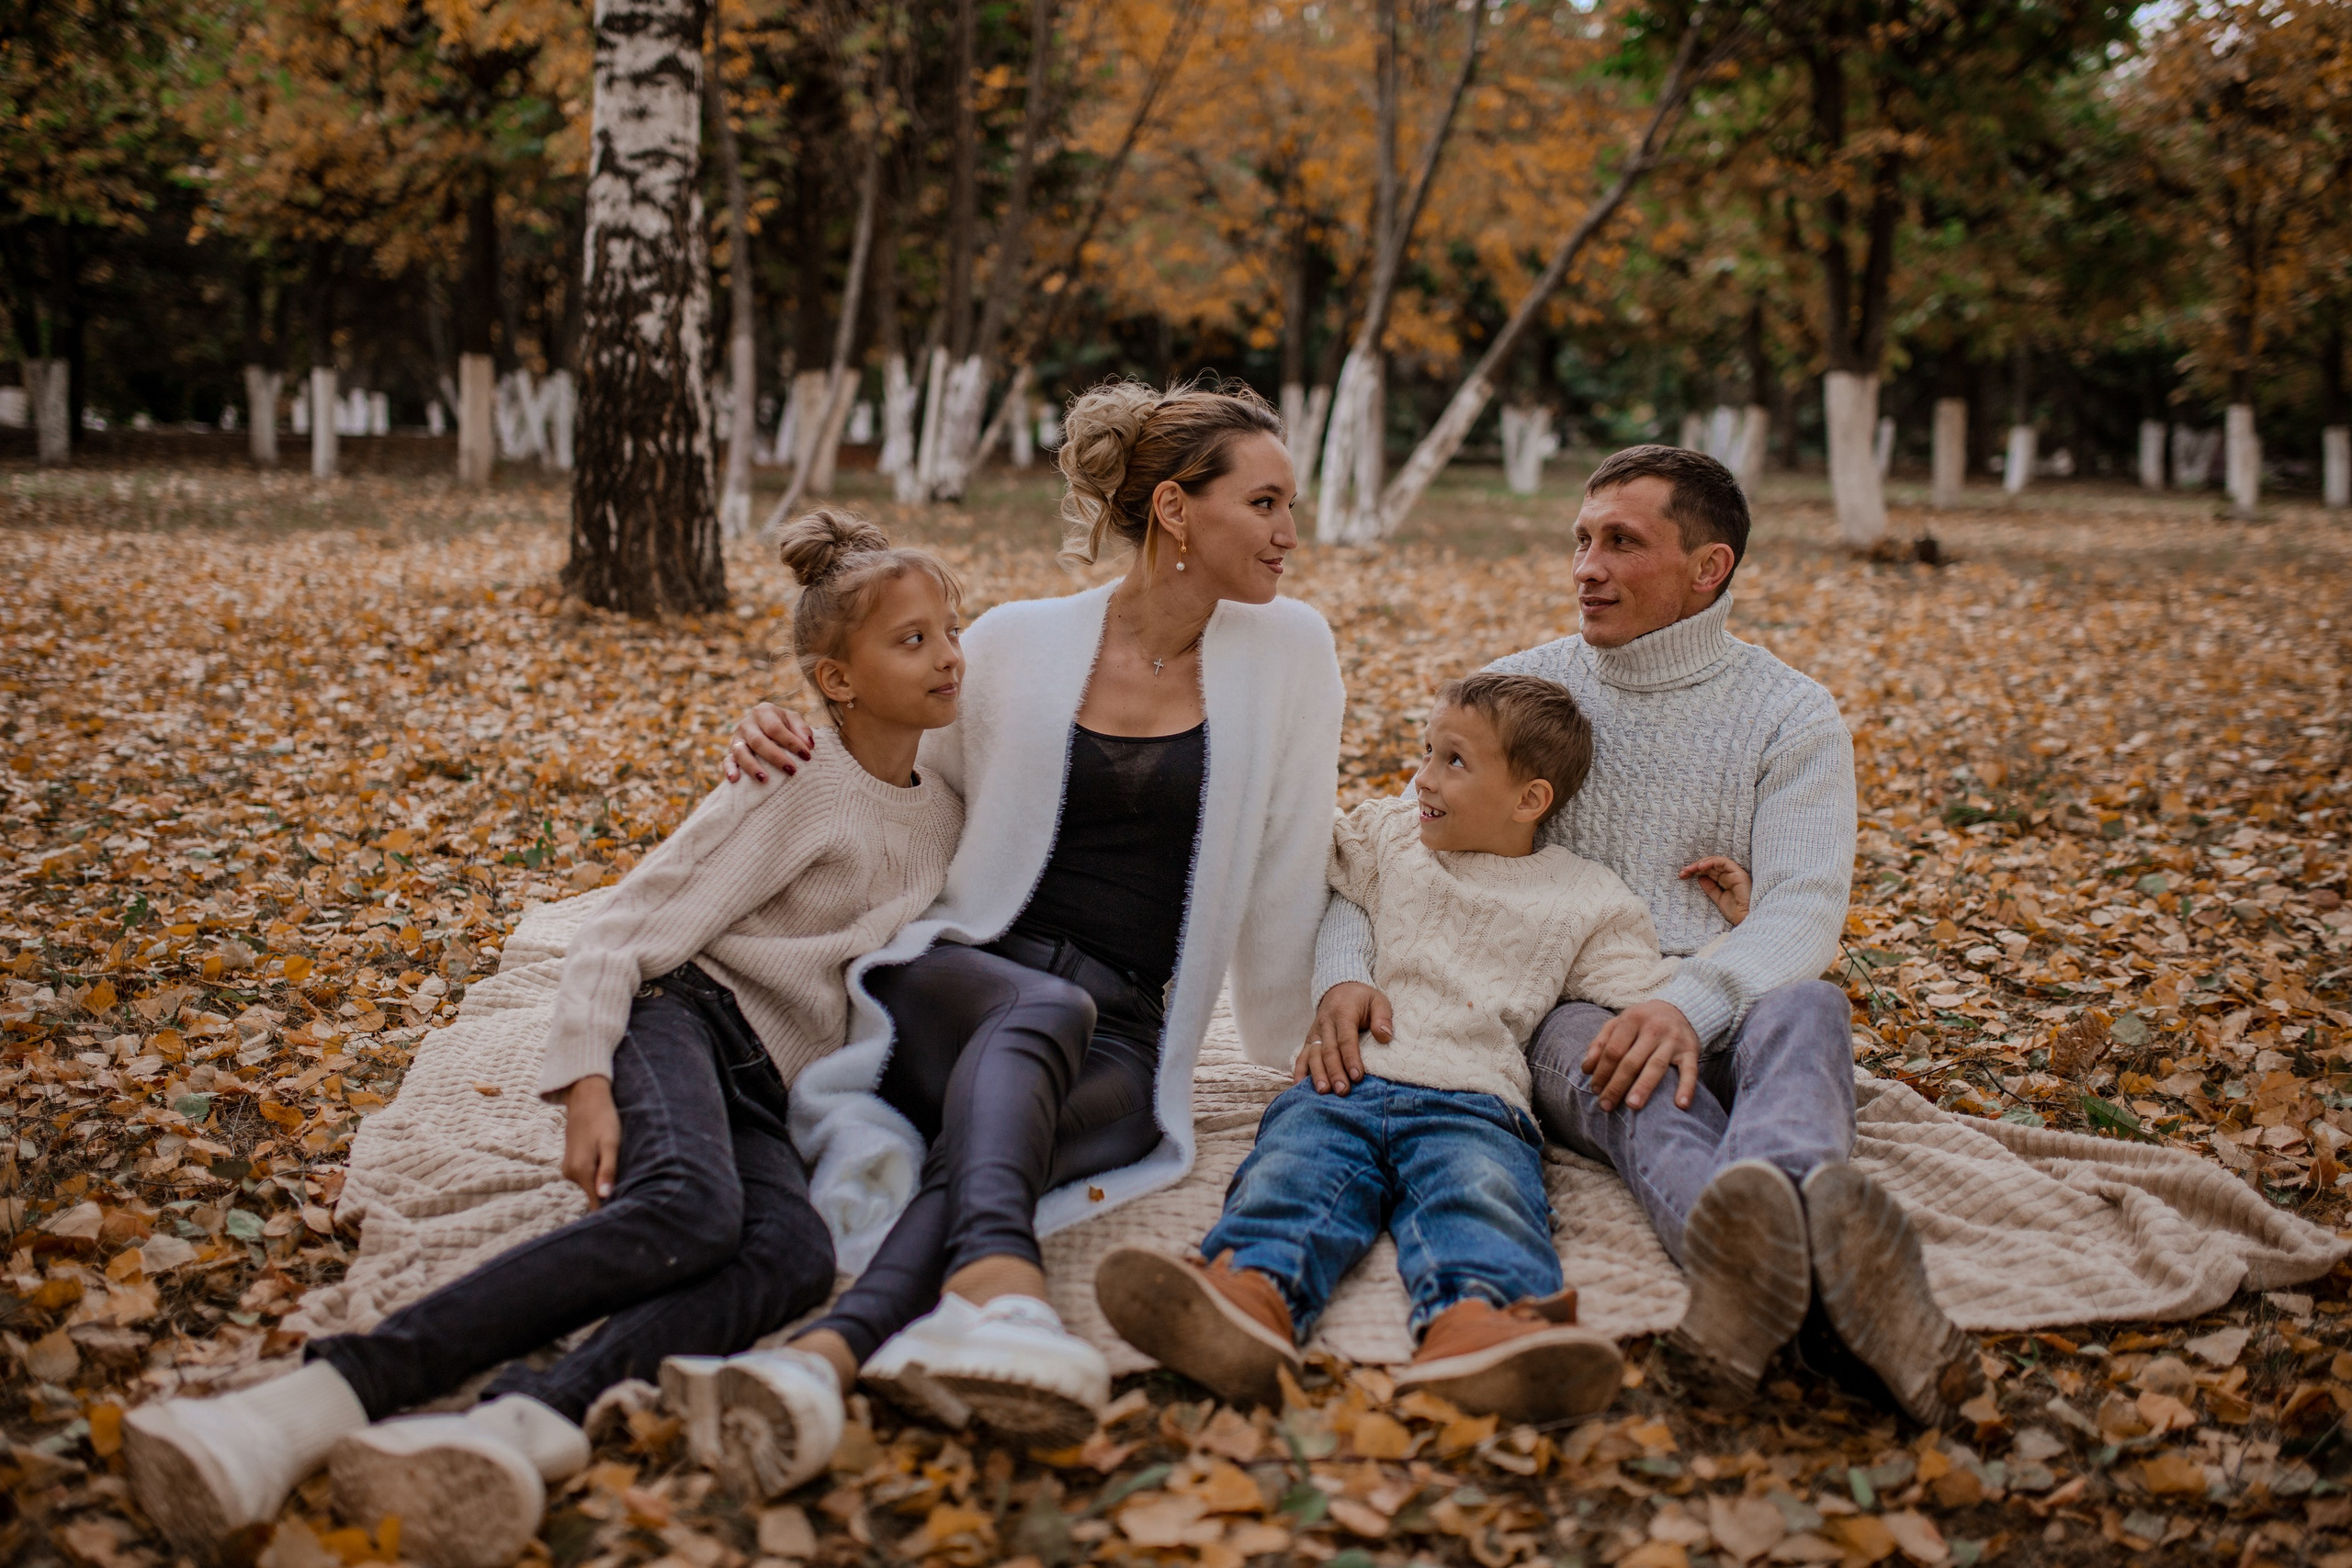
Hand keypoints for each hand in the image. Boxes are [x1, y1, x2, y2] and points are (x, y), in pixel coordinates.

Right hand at [560, 1076, 620, 1207]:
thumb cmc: (603, 1118)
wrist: (585, 1098)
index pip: (596, 1202)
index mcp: (581, 1170)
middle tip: (634, 1199)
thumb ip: (608, 1169)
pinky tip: (612, 1170)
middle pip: (593, 1196)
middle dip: (611, 1199)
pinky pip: (587, 1178)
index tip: (629, 1213)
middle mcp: (571, 1173)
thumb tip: (605, 1197)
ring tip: (626, 1183)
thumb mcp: (610, 1143)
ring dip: (605, 1187)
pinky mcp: (571, 1163)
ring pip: (591, 1187)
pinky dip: (599, 1177)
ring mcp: (569, 1169)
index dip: (612, 1208)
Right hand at [724, 702, 815, 783]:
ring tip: (764, 780)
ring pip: (741, 752)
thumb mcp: (793, 720)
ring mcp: (737, 738)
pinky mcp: (730, 752)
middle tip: (792, 770)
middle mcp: (747, 723)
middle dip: (775, 757)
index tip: (807, 756)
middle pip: (758, 741)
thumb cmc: (782, 725)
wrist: (765, 728)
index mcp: (763, 712)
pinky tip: (734, 779)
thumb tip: (809, 745)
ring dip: (752, 767)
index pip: (776, 728)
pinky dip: (729, 769)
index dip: (791, 742)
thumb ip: (802, 730)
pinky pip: (727, 761)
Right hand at [1296, 982, 1392, 1094]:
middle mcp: (1326, 1023)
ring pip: (1313, 1055)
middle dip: (1335, 1072)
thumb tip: (1384, 1037)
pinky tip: (1299, 1087)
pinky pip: (1301, 1056)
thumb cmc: (1362, 999)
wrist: (1339, 988)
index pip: (1346, 1039)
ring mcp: (1315, 1032)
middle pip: (1329, 1050)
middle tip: (1342, 1090)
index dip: (1351, 1058)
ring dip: (1317, 1074)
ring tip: (1323, 1091)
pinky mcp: (1309, 1040)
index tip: (1358, 1076)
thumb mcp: (1378, 1000)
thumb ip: (1383, 1017)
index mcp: (1343, 1013)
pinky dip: (1299, 1071)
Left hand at [1581, 999, 1700, 1111]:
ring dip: (1644, 1087)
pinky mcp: (1691, 1051)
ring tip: (1632, 1105)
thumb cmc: (1643, 1022)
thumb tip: (1586, 1068)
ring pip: (1656, 1066)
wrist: (1680, 1008)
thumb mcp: (1619, 1023)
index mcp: (1632, 1019)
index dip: (1602, 1071)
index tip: (1595, 1090)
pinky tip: (1680, 1105)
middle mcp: (1653, 1029)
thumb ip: (1600, 1043)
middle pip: (1631, 1061)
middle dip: (1617, 1085)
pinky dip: (1686, 1088)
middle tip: (1606, 1105)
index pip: (1613, 1050)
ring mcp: (1673, 1040)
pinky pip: (1690, 1071)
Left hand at [1681, 856, 1752, 925]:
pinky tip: (1700, 867)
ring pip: (1715, 862)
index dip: (1695, 871)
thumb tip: (1700, 879)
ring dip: (1700, 864)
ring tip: (1688, 869)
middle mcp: (1730, 875)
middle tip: (1682, 873)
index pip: (1709, 871)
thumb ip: (1711, 889)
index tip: (1682, 875)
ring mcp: (1735, 873)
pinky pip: (1724, 862)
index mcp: (1726, 881)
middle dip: (1694, 867)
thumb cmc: (1737, 913)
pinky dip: (1711, 862)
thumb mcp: (1719, 900)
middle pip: (1710, 866)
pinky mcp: (1738, 873)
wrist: (1747, 920)